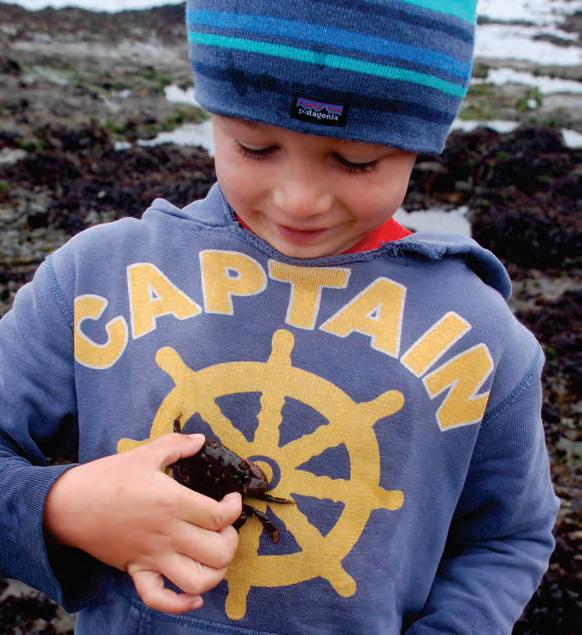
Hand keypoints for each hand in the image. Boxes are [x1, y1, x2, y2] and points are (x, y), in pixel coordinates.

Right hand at [44, 432, 241, 613]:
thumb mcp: (145, 453)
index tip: (231, 499)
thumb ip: (177, 444)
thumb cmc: (107, 477)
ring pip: (197, 581)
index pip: (219, 516)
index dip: (234, 508)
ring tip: (213, 555)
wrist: (68, 505)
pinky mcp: (136, 571)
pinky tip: (193, 596)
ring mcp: (152, 557)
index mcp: (172, 503)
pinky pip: (159, 599)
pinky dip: (180, 603)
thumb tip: (201, 439)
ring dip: (215, 572)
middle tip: (224, 527)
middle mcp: (167, 534)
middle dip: (231, 541)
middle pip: (218, 552)